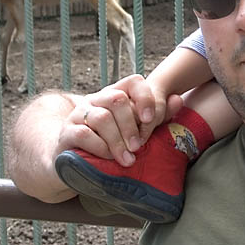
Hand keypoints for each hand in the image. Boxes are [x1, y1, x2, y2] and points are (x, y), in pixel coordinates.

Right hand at [60, 75, 182, 166]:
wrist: (72, 163)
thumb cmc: (110, 144)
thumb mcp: (134, 129)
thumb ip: (157, 115)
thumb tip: (178, 100)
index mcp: (115, 94)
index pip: (134, 81)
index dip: (145, 97)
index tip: (151, 120)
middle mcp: (96, 99)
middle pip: (117, 99)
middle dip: (131, 126)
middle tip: (139, 147)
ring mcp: (79, 114)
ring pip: (102, 118)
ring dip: (118, 141)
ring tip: (128, 159)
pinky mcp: (67, 132)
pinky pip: (84, 134)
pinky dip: (100, 148)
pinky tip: (108, 159)